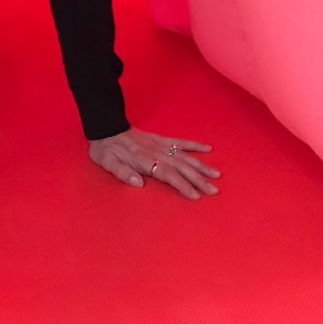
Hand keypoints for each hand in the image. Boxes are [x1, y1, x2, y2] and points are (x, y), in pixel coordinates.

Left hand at [88, 127, 220, 200]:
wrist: (106, 128)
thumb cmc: (106, 150)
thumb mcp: (107, 163)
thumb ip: (123, 173)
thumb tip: (139, 183)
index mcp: (144, 160)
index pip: (167, 174)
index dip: (182, 185)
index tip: (195, 195)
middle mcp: (155, 152)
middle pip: (180, 167)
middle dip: (198, 179)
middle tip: (214, 191)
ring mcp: (160, 144)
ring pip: (184, 156)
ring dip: (200, 166)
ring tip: (216, 175)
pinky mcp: (161, 139)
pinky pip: (180, 141)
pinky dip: (194, 145)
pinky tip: (207, 149)